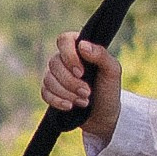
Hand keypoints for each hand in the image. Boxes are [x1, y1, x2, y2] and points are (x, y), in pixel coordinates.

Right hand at [43, 30, 121, 147]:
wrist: (103, 115)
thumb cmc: (108, 90)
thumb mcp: (112, 71)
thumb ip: (101, 55)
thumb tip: (82, 45)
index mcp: (79, 48)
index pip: (64, 40)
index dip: (69, 56)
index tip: (81, 72)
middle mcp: (64, 58)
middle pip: (54, 62)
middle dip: (71, 82)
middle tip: (87, 92)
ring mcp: (55, 75)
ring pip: (48, 79)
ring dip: (66, 93)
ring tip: (84, 101)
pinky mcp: (50, 90)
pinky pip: (44, 93)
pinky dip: (57, 101)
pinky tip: (70, 106)